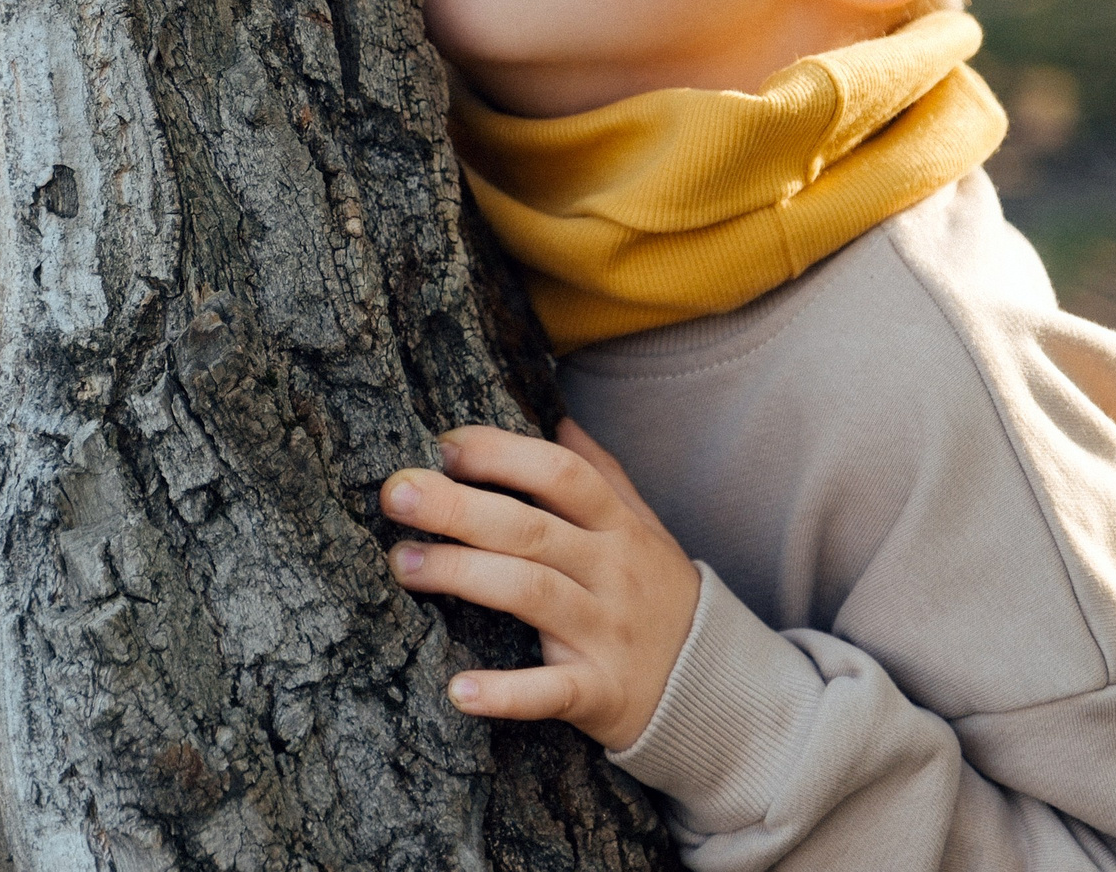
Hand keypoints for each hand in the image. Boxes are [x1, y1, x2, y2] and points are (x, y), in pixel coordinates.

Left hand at [380, 419, 700, 750]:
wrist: (719, 689)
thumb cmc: (660, 598)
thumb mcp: (646, 531)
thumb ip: (604, 475)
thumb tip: (560, 420)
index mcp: (619, 527)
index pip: (561, 474)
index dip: (501, 454)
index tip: (442, 446)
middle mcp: (613, 573)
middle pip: (530, 528)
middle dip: (458, 507)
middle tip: (396, 495)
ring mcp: (608, 633)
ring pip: (530, 594)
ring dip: (462, 576)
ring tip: (403, 565)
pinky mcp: (601, 693)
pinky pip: (548, 692)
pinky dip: (504, 694)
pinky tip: (458, 689)